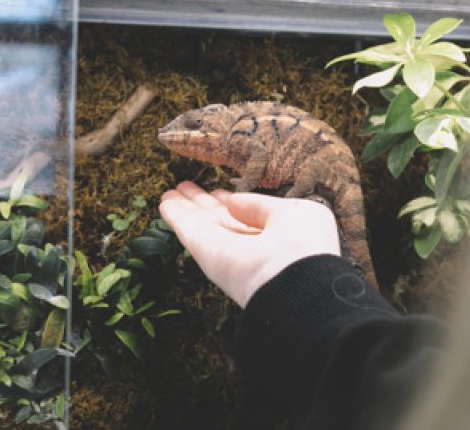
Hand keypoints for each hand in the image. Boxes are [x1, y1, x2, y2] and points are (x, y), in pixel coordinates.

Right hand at [159, 181, 340, 306]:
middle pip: (219, 221)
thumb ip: (261, 206)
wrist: (294, 281)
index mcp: (273, 239)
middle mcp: (247, 248)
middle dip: (204, 204)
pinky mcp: (207, 253)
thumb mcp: (293, 212)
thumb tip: (233, 202)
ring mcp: (225, 251)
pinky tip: (164, 202)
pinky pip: (189, 230)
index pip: (247, 219)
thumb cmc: (304, 244)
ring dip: (185, 208)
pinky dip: (175, 216)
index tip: (219, 193)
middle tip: (186, 188)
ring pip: (200, 225)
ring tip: (170, 192)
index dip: (231, 204)